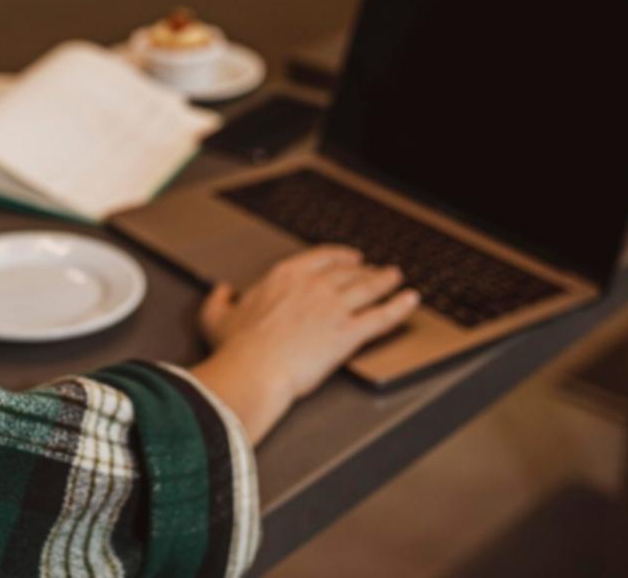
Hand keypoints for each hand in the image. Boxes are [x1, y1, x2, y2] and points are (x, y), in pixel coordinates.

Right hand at [189, 246, 418, 443]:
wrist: (254, 370)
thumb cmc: (236, 348)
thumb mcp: (216, 318)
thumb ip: (219, 301)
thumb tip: (221, 292)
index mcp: (285, 277)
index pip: (321, 258)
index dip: (339, 256)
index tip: (349, 257)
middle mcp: (314, 286)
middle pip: (348, 272)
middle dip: (365, 270)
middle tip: (376, 270)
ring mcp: (334, 308)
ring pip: (368, 288)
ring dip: (385, 281)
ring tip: (397, 278)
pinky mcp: (349, 333)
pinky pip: (382, 316)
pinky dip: (400, 307)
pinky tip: (411, 300)